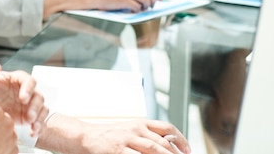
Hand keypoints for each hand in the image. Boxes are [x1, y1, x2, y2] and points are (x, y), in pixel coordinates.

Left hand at [0, 62, 47, 135]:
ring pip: (42, 108)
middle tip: (29, 116)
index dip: (28, 89)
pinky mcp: (28, 116)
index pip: (28, 81)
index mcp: (17, 80)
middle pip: (38, 96)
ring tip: (33, 126)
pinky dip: (39, 127)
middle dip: (35, 107)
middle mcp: (26, 91)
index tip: (23, 99)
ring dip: (40, 117)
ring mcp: (28, 104)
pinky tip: (33, 133)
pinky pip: (39, 120)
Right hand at [39, 114, 190, 153]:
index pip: (166, 128)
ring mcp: (126, 141)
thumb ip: (146, 136)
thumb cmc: (108, 136)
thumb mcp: (129, 130)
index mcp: (140, 123)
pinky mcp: (117, 151)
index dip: (180, 139)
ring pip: (153, 150)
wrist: (85, 136)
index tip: (188, 150)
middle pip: (162, 143)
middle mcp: (135, 130)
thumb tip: (168, 145)